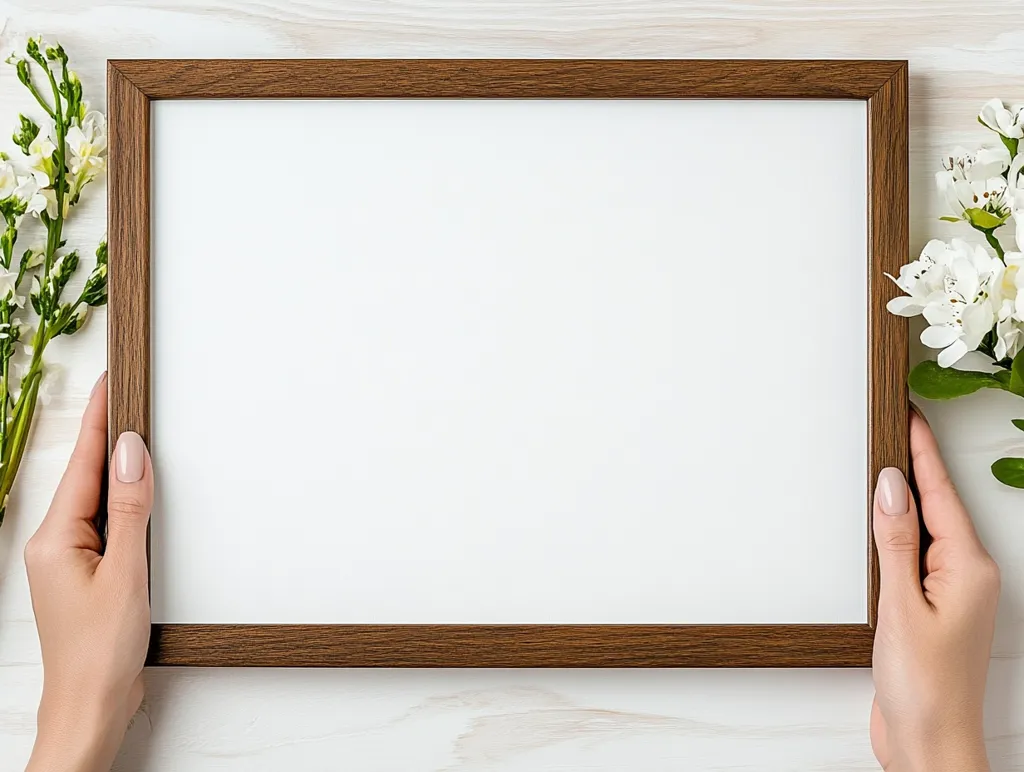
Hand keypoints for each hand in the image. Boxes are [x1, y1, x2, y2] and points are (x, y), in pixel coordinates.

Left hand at [24, 373, 153, 771]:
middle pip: (84, 475)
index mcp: (56, 538)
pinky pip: (102, 523)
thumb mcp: (126, 572)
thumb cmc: (101, 652)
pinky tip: (135, 495)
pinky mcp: (84, 574)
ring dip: (114, 467)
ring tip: (133, 431)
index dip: (99, 418)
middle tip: (125, 393)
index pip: (83, 464)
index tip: (112, 381)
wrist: (91, 707)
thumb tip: (130, 452)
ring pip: (93, 499)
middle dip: (105, 433)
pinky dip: (120, 502)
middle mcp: (54, 544)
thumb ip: (130, 508)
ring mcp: (66, 560)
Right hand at [871, 411, 998, 771]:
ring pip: (925, 529)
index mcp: (966, 568)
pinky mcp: (932, 609)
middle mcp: (965, 575)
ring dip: (904, 498)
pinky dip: (896, 534)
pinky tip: (882, 525)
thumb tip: (890, 485)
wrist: (927, 743)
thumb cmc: (923, 687)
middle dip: (915, 465)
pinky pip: (914, 555)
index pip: (939, 494)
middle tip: (895, 425)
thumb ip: (895, 540)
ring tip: (886, 462)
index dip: (921, 450)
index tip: (908, 413)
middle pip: (938, 505)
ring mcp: (950, 593)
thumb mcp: (902, 605)